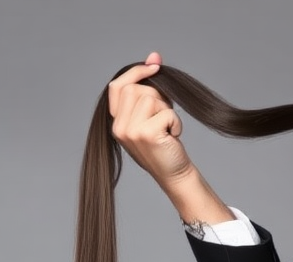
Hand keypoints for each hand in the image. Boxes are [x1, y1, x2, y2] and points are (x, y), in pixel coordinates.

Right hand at [108, 52, 192, 190]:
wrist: (174, 174)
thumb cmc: (164, 146)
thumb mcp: (152, 115)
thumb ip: (149, 88)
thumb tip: (154, 56)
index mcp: (116, 123)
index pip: (117, 86)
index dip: (136, 72)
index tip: (155, 65)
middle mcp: (119, 127)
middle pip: (136, 88)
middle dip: (157, 95)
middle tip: (165, 116)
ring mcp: (130, 131)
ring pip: (151, 97)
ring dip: (167, 110)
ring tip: (167, 129)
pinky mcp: (146, 134)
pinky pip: (166, 112)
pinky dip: (175, 122)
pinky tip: (172, 137)